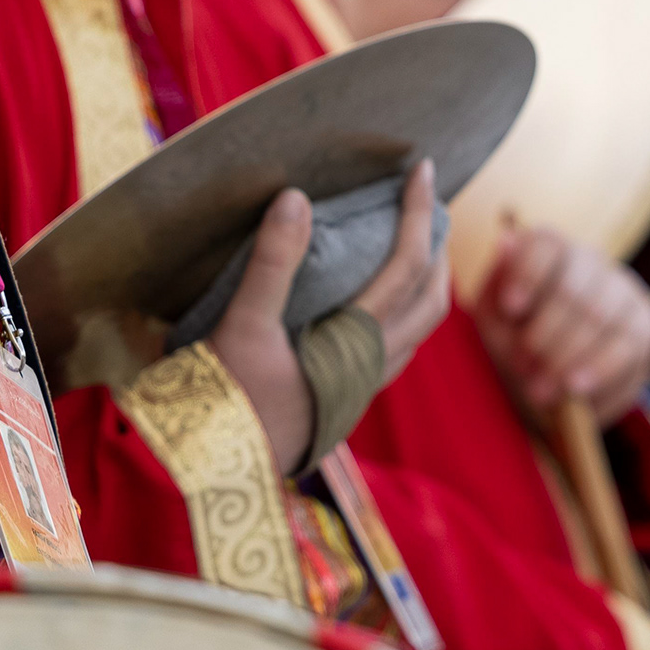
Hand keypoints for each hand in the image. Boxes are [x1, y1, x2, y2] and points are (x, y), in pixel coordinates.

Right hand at [205, 163, 448, 473]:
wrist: (212, 478)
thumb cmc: (224, 405)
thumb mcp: (241, 327)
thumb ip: (273, 264)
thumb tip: (297, 197)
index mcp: (355, 345)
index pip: (407, 267)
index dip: (419, 215)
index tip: (422, 170)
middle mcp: (370, 369)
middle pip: (431, 302)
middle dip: (437, 250)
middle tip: (426, 206)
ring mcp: (359, 390)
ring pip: (416, 330)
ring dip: (423, 284)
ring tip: (407, 246)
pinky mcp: (341, 403)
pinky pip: (392, 351)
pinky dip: (397, 314)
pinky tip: (369, 303)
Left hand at [473, 222, 649, 421]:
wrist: (548, 382)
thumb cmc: (514, 342)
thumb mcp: (493, 320)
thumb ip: (498, 289)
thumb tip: (507, 243)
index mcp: (550, 250)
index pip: (545, 246)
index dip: (528, 274)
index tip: (510, 308)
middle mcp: (591, 263)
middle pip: (574, 289)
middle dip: (545, 335)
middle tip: (521, 368)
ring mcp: (624, 292)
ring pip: (604, 318)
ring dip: (569, 360)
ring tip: (543, 392)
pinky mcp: (646, 327)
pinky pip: (629, 350)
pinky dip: (599, 375)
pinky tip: (577, 394)